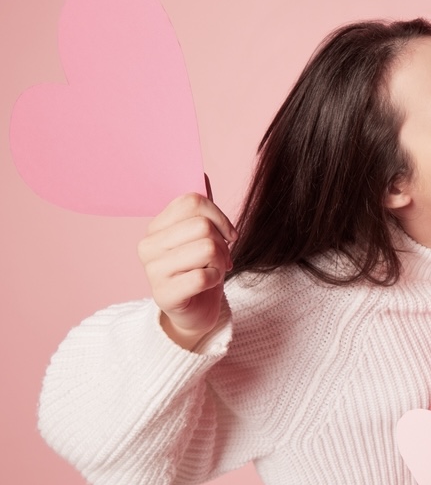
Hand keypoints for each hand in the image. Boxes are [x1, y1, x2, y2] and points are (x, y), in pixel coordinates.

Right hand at [137, 186, 237, 349]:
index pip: (192, 201)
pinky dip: (215, 279)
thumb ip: (201, 209)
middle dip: (223, 244)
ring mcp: (152, 271)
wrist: (195, 311)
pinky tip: (207, 285)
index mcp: (156, 226)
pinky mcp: (163, 294)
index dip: (219, 215)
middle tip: (222, 259)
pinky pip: (203, 275)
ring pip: (206, 248)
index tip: (227, 234)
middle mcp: (147, 245)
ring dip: (221, 261)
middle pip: (202, 225)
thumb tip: (201, 174)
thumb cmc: (200, 269)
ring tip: (215, 270)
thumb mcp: (202, 237)